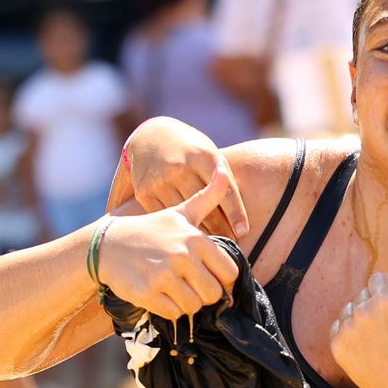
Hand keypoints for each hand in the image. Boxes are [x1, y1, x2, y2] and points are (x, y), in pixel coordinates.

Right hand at [97, 166, 240, 320]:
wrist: (107, 244)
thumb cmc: (150, 229)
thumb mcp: (179, 211)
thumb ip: (207, 197)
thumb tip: (223, 171)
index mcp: (196, 238)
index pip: (230, 273)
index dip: (222, 280)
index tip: (210, 277)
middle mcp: (182, 256)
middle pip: (214, 294)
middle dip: (205, 294)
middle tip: (190, 285)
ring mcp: (164, 275)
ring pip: (195, 306)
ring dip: (187, 303)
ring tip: (175, 289)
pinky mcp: (147, 293)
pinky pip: (174, 314)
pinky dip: (171, 310)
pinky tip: (161, 295)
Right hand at [124, 118, 248, 237]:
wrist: (149, 137)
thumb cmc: (190, 150)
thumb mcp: (208, 155)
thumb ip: (223, 179)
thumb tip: (241, 211)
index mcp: (203, 155)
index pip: (224, 190)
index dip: (236, 213)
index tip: (243, 232)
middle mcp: (181, 167)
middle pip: (206, 209)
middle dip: (221, 229)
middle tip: (232, 244)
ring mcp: (161, 180)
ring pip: (185, 216)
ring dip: (201, 234)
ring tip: (213, 249)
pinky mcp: (145, 192)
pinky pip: (166, 216)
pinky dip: (178, 229)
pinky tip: (188, 240)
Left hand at [329, 273, 387, 387]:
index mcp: (386, 300)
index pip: (378, 279)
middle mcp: (363, 310)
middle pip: (363, 294)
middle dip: (374, 305)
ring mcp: (348, 328)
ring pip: (349, 309)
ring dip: (359, 318)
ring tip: (377, 339)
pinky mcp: (337, 344)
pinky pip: (339, 327)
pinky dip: (348, 335)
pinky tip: (365, 348)